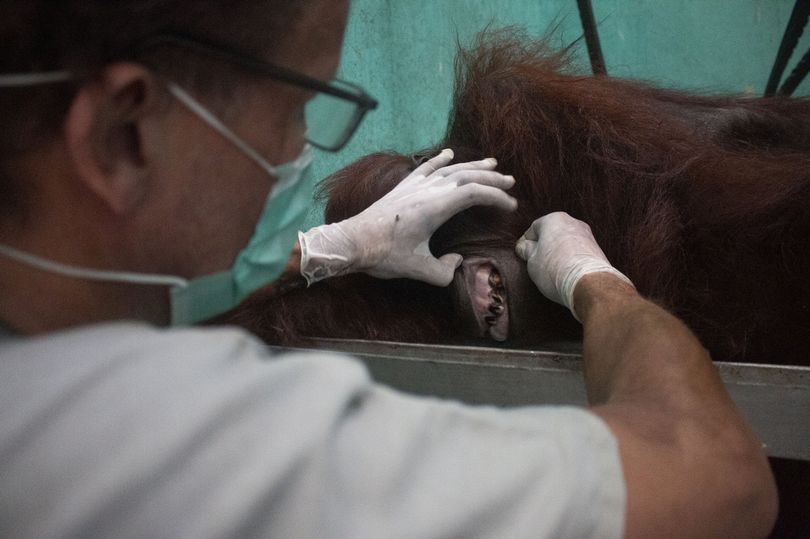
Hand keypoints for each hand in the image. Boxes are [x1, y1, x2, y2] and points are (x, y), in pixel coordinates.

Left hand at [299, 148, 517, 285]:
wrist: (352, 242)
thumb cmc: (384, 255)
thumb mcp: (419, 269)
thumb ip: (444, 271)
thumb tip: (456, 262)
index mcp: (434, 208)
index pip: (473, 193)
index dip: (495, 196)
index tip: (510, 205)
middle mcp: (426, 191)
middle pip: (466, 175)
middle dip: (491, 177)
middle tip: (510, 181)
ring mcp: (413, 186)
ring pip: (448, 169)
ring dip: (472, 165)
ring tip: (492, 163)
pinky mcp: (402, 188)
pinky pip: (425, 168)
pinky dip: (440, 159)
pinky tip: (449, 153)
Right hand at [514, 212, 632, 319]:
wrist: (588, 283)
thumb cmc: (555, 269)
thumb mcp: (532, 261)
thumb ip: (526, 250)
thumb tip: (524, 247)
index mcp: (553, 219)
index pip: (533, 228)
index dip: (525, 243)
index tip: (522, 255)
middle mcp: (572, 222)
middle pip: (551, 234)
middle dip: (543, 248)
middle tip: (535, 264)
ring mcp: (587, 235)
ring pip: (565, 243)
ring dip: (557, 254)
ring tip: (551, 271)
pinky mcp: (597, 249)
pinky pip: (577, 252)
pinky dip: (570, 260)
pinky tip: (565, 273)